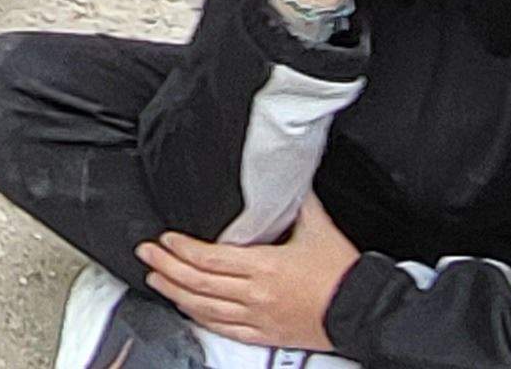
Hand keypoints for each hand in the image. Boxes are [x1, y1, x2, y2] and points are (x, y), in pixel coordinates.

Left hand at [138, 197, 356, 351]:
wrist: (363, 310)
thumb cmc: (343, 273)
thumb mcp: (318, 227)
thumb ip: (296, 200)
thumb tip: (284, 175)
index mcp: (266, 266)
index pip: (210, 258)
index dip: (182, 249)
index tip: (165, 239)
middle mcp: (256, 294)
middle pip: (198, 282)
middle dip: (166, 266)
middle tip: (146, 254)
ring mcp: (258, 318)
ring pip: (204, 308)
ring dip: (175, 292)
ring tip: (156, 278)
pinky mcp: (264, 335)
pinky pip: (223, 329)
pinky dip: (199, 317)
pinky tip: (186, 308)